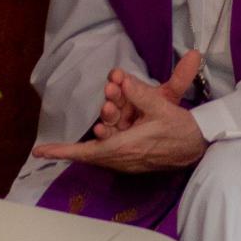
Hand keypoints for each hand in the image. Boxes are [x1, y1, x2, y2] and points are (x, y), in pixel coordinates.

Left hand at [34, 72, 208, 171]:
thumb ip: (140, 93)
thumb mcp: (162, 107)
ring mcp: (127, 161)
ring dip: (108, 121)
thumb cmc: (180, 129)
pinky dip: (112, 129)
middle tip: (111, 92)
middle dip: (102, 115)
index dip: (63, 151)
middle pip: (96, 141)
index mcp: (127, 147)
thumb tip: (121, 80)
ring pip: (104, 141)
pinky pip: (113, 145)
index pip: (88, 151)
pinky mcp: (132, 159)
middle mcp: (123, 158)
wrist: (199, 145)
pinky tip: (117, 113)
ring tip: (117, 97)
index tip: (41, 152)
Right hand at [94, 50, 201, 139]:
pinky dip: (99, 134)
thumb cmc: (164, 116)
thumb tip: (195, 54)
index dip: (119, 77)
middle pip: (113, 98)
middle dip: (112, 94)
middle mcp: (120, 106)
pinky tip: (98, 131)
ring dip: (106, 113)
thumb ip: (180, 78)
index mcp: (132, 93)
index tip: (118, 74)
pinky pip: (102, 138)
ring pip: (108, 117)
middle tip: (111, 88)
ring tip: (107, 108)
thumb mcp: (170, 97)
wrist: (166, 141)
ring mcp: (114, 123)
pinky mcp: (109, 141)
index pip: (121, 82)